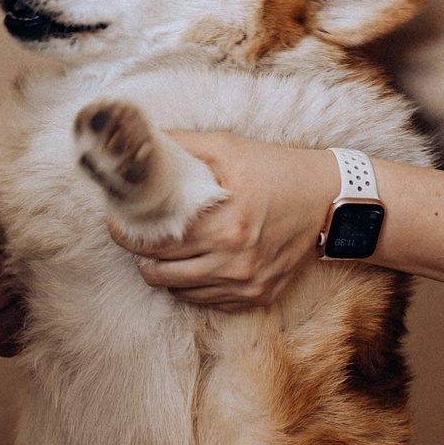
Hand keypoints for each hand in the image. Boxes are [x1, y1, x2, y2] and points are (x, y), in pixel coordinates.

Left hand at [121, 131, 339, 309]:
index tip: (116, 222)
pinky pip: (206, 300)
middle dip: (140, 254)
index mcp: (223, 228)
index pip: (154, 243)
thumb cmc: (276, 170)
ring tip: (164, 249)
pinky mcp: (256, 297)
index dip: (126, 234)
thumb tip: (141, 144)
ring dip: (164, 271)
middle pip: (159, 273)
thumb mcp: (227, 147)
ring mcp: (245, 285)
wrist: (327, 201)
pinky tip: (194, 262)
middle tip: (136, 235)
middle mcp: (233, 264)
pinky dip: (192, 284)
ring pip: (178, 291)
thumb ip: (180, 146)